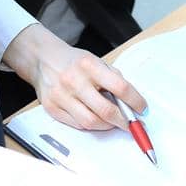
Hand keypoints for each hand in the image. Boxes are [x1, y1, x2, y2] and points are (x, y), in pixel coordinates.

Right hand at [0, 24, 145, 129]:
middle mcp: (74, 80)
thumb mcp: (97, 61)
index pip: (120, 87)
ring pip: (91, 122)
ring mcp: (61, 96)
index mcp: (89, 65)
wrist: (43, 59)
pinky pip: (77, 124)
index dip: (135, 101)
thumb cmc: (74, 61)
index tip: (142, 109)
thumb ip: (113, 78)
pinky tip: (96, 119)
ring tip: (114, 122)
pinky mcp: (52, 108)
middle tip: (131, 124)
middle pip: (106, 110)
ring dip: (107, 126)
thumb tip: (131, 101)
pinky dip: (91, 125)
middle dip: (123, 121)